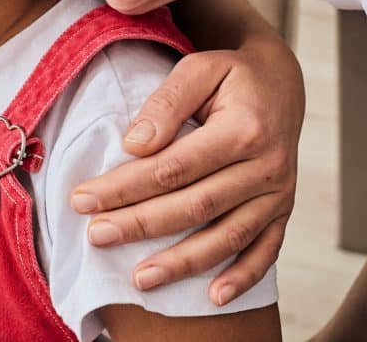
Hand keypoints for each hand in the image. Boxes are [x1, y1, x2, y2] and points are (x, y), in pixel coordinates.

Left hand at [72, 34, 303, 305]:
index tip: (83, 198)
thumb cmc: (230, 74)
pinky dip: (242, 277)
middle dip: (141, 225)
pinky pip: (266, 251)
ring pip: (227, 236)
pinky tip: (212, 297)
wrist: (281, 83)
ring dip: (182, 263)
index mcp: (243, 129)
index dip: (126, 186)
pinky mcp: (284, 210)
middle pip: (195, 206)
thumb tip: (135, 144)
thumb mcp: (198, 69)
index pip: (174, 167)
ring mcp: (279, 193)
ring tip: (139, 279)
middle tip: (96, 236)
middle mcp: (266, 167)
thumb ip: (166, 103)